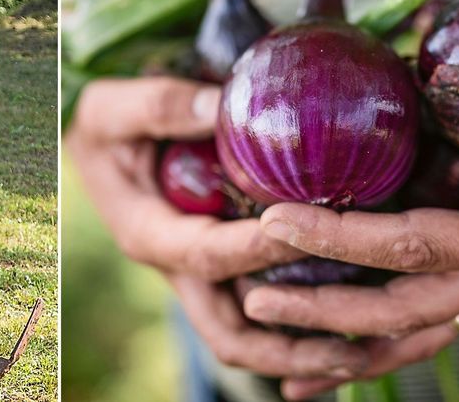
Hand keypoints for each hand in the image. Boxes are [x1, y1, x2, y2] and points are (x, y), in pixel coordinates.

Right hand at [66, 77, 370, 381]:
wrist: (94, 145)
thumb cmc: (104, 126)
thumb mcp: (112, 107)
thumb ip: (160, 105)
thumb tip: (220, 107)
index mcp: (148, 234)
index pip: (209, 254)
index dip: (258, 248)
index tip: (307, 230)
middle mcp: (177, 267)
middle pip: (231, 333)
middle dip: (288, 348)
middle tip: (351, 348)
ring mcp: (199, 273)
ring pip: (250, 334)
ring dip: (300, 350)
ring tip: (364, 354)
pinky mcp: (219, 266)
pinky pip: (260, 306)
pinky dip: (301, 320)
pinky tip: (352, 314)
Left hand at [237, 78, 458, 398]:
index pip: (414, 246)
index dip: (342, 238)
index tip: (277, 220)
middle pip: (397, 309)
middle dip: (322, 310)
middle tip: (253, 299)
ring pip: (404, 333)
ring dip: (336, 340)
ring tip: (270, 339)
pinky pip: (416, 327)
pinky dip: (367, 349)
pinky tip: (317, 362)